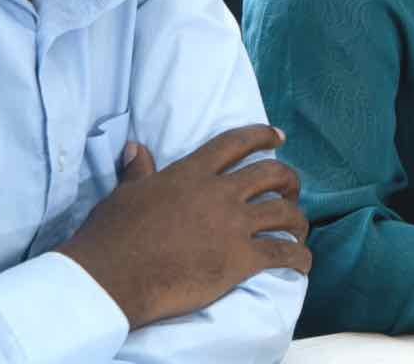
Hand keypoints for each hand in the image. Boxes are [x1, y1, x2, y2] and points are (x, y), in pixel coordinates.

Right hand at [54, 124, 311, 327]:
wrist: (111, 278)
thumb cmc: (111, 237)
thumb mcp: (124, 195)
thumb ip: (139, 172)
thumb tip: (136, 147)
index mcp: (191, 174)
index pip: (235, 143)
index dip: (262, 136)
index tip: (279, 137)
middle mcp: (219, 193)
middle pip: (271, 174)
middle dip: (289, 179)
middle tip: (292, 188)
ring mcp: (232, 225)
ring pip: (284, 213)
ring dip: (298, 220)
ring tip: (299, 229)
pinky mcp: (240, 259)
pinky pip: (281, 253)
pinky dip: (298, 257)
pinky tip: (302, 262)